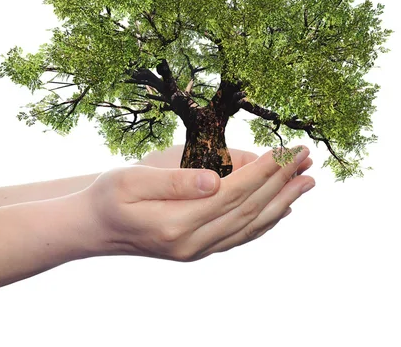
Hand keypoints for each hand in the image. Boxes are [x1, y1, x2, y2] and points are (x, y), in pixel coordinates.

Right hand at [85, 146, 314, 261]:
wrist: (93, 228)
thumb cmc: (108, 196)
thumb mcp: (131, 180)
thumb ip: (174, 182)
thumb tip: (216, 179)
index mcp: (177, 223)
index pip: (234, 193)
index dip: (264, 170)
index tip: (287, 149)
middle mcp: (193, 244)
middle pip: (250, 210)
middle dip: (282, 181)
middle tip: (307, 158)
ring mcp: (197, 251)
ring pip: (250, 226)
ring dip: (282, 202)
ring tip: (306, 181)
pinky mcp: (197, 250)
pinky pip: (240, 236)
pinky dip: (265, 221)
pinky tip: (281, 210)